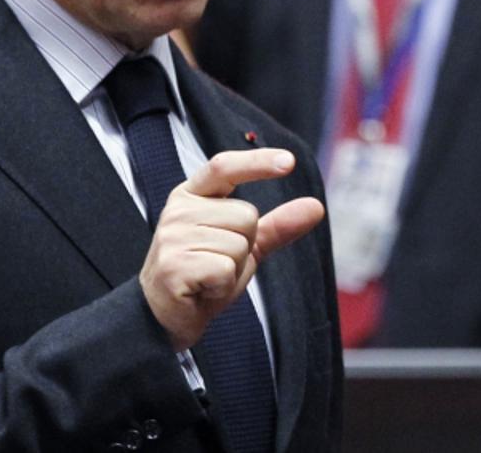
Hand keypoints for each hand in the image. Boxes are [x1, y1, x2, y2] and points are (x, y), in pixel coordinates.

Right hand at [139, 147, 324, 350]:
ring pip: (239, 244)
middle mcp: (179, 210)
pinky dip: (224, 286)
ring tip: (209, 277)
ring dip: (234, 269)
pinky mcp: (173, 266)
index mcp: (192, 196)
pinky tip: (203, 290)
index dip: (257, 161)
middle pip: (247, 216)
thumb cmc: (205, 276)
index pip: (224, 167)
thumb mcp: (244, 247)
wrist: (164, 318)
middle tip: (218, 264)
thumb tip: (316, 206)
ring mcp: (172, 237)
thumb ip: (276, 226)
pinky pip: (226, 269)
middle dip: (245, 246)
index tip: (290, 161)